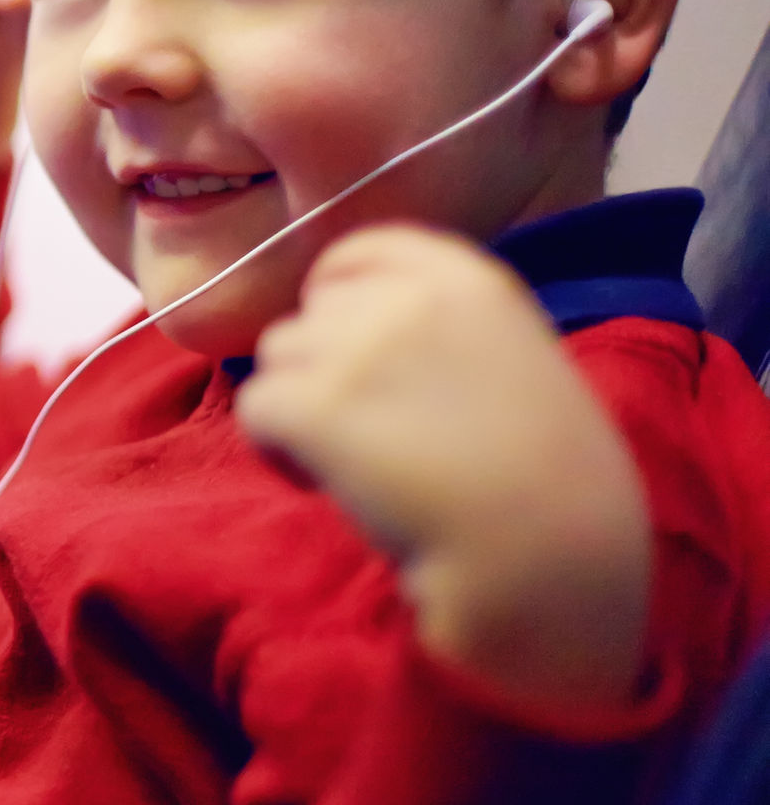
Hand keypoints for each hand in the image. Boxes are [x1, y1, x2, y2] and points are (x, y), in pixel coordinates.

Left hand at [235, 226, 650, 713]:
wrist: (547, 555)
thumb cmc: (549, 481)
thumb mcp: (516, 364)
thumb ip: (443, 331)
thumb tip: (359, 330)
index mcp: (470, 282)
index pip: (361, 249)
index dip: (336, 293)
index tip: (345, 345)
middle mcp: (408, 300)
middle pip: (313, 312)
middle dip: (323, 365)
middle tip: (365, 429)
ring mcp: (358, 351)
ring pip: (276, 356)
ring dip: (297, 406)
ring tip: (351, 462)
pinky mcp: (316, 407)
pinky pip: (255, 408)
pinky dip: (274, 450)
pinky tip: (322, 485)